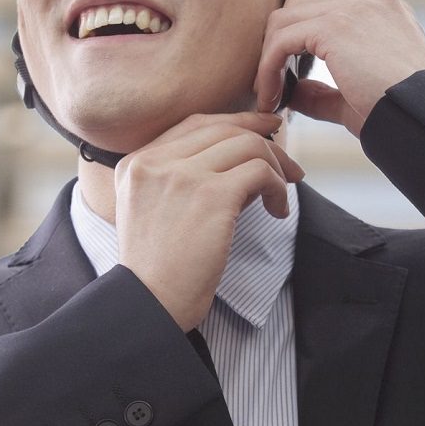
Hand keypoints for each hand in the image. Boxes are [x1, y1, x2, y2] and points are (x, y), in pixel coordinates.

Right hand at [115, 111, 304, 330]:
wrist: (151, 303)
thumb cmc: (158, 269)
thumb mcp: (149, 210)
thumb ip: (178, 179)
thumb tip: (240, 160)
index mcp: (136, 163)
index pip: (195, 123)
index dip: (236, 122)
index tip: (265, 130)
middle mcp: (155, 161)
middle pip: (224, 128)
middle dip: (264, 141)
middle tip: (288, 165)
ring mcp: (183, 175)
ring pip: (247, 145)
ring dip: (276, 166)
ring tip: (282, 193)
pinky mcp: (212, 195)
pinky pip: (260, 171)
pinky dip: (278, 187)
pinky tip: (278, 210)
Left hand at [254, 0, 424, 136]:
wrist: (421, 117)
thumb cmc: (401, 115)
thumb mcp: (359, 96)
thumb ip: (325, 90)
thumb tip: (293, 92)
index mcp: (386, 9)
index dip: (306, 27)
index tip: (293, 66)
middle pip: (303, 2)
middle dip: (282, 39)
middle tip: (273, 80)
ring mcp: (353, 7)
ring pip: (287, 17)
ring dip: (270, 55)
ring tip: (268, 93)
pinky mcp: (334, 26)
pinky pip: (282, 40)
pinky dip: (268, 67)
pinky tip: (270, 96)